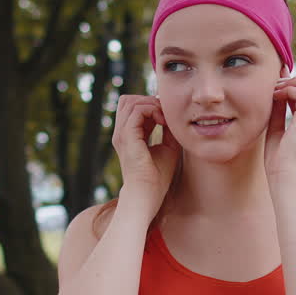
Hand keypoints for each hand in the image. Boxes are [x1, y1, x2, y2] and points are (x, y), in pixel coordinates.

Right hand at [110, 95, 181, 214]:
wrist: (148, 193)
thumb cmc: (158, 177)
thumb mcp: (168, 147)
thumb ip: (168, 130)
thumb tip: (174, 116)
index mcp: (129, 136)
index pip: (134, 108)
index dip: (152, 106)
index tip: (167, 118)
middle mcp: (122, 133)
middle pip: (128, 100)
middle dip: (149, 101)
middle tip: (164, 115)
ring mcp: (121, 134)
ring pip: (130, 101)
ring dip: (151, 104)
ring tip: (164, 118)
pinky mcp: (126, 137)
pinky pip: (136, 111)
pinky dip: (151, 110)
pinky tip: (162, 122)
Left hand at [265, 76, 295, 184]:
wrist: (282, 176)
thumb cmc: (278, 160)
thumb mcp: (278, 130)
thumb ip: (279, 111)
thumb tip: (276, 93)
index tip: (280, 87)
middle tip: (278, 83)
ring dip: (294, 83)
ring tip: (276, 88)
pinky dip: (288, 90)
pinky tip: (275, 96)